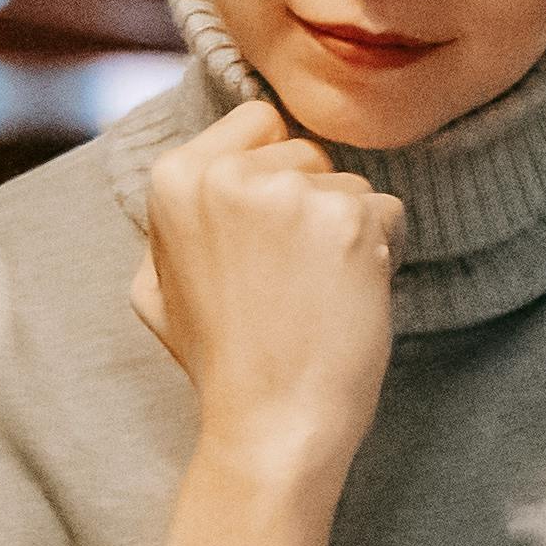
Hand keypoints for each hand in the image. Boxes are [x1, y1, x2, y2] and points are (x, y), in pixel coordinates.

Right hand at [133, 99, 398, 485]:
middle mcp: (228, 175)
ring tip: (315, 296)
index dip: (275, 174)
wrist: (270, 424)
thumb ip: (177, 217)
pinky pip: (389, 214)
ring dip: (350, 235)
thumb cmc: (221, 361)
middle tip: (290, 279)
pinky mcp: (348, 222)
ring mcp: (290, 195)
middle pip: (309, 151)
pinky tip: (347, 300)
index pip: (258, 121)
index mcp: (174, 178)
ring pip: (352, 185)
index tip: (266, 236)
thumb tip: (203, 169)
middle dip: (313, 205)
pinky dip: (383, 254)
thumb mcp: (157, 285)